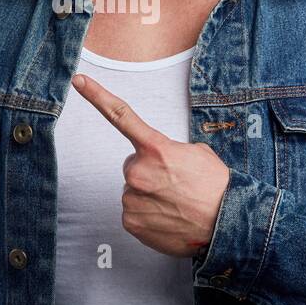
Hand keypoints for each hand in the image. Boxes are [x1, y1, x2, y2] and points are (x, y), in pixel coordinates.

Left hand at [71, 73, 230, 257]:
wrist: (226, 223)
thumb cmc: (215, 186)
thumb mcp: (196, 153)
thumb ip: (168, 150)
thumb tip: (157, 161)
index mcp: (156, 148)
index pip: (121, 116)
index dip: (97, 96)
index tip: (79, 81)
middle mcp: (138, 171)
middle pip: (133, 166)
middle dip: (149, 172)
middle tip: (174, 184)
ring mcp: (132, 198)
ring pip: (133, 191)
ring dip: (149, 195)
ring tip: (175, 203)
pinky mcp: (130, 221)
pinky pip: (132, 212)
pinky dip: (147, 215)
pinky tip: (167, 217)